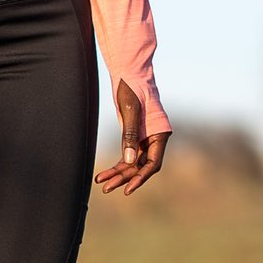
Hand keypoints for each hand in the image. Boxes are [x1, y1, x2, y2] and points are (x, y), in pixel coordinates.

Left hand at [94, 78, 169, 196]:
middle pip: (140, 166)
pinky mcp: (133, 137)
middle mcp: (154, 140)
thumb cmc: (132, 88)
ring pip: (131, 164)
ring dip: (118, 174)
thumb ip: (130, 135)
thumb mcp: (130, 111)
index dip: (141, 177)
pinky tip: (103, 175)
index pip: (152, 163)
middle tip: (107, 188)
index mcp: (160, 134)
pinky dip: (116, 166)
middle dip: (124, 178)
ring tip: (102, 184)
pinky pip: (125, 156)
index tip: (128, 188)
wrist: (128, 74)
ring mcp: (143, 140)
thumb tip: (128, 161)